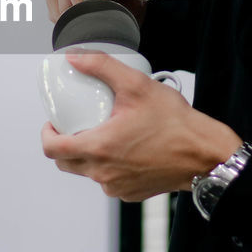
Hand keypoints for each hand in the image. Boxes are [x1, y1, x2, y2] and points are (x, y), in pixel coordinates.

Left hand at [40, 50, 239, 200]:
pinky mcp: (130, 194)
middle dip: (64, 144)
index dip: (46, 134)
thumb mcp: (136, 85)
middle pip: (65, 163)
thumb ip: (102, 67)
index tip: (53, 123)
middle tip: (75, 126)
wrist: (204, 154)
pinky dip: (109, 167)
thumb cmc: (176, 124)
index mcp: (99, 148)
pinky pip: (109, 180)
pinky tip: (124, 150)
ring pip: (88, 172)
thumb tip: (76, 57)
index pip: (52, 149)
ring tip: (104, 134)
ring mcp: (117, 186)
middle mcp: (103, 173)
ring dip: (89, 156)